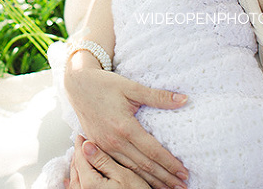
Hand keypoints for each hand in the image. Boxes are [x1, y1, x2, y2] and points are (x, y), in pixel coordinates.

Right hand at [64, 65, 188, 188]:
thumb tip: (184, 100)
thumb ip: (158, 96)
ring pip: (131, 170)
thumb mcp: (132, 87)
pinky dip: (133, 176)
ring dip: (150, 181)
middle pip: (144, 165)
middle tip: (182, 186)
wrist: (77, 85)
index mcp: (124, 126)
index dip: (170, 163)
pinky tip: (143, 181)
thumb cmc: (104, 84)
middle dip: (164, 178)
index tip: (184, 172)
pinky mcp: (99, 147)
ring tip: (167, 188)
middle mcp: (114, 140)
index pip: (153, 151)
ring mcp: (104, 146)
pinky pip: (118, 166)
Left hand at [67, 136, 151, 188]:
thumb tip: (87, 145)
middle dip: (78, 155)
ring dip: (78, 167)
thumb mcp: (122, 175)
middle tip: (81, 144)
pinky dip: (79, 179)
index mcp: (89, 183)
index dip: (80, 146)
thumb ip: (103, 161)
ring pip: (76, 179)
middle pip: (76, 169)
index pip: (80, 159)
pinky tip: (80, 176)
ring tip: (81, 157)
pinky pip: (79, 188)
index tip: (81, 136)